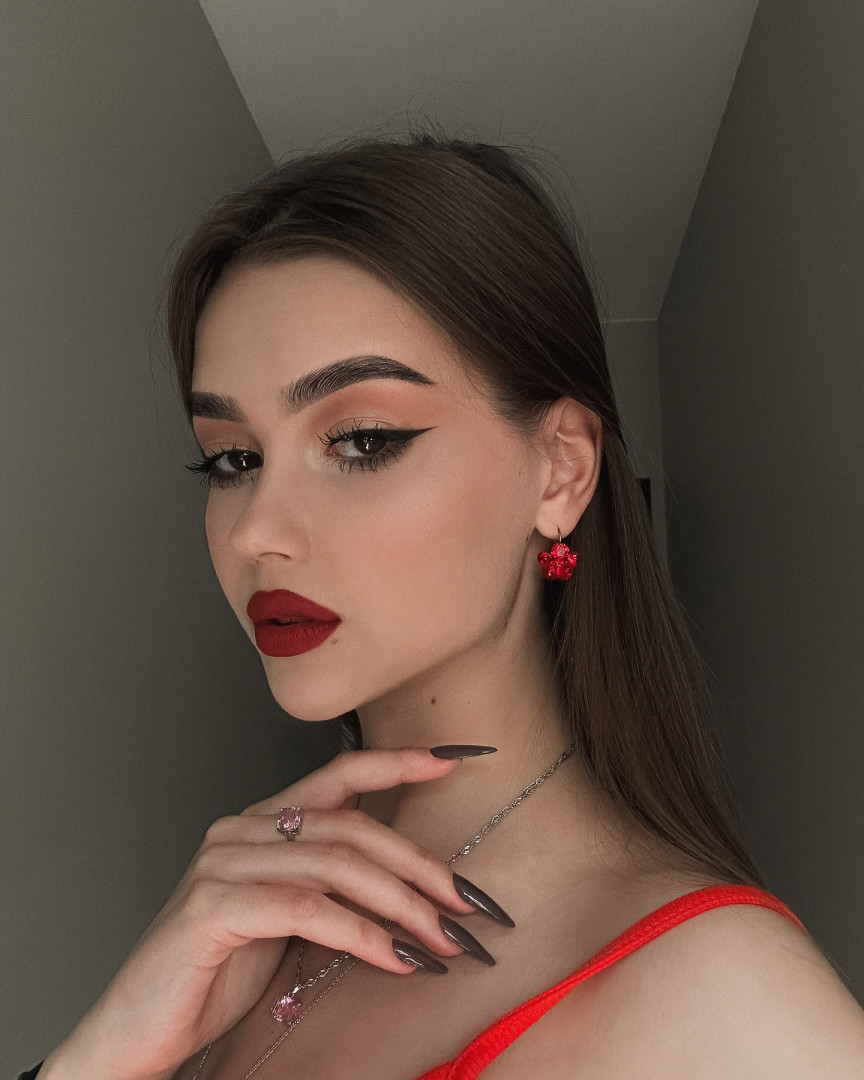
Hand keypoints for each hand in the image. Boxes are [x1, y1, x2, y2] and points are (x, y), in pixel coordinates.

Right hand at [41, 748, 476, 1079]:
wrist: (141, 1032)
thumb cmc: (216, 976)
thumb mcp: (291, 922)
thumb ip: (335, 891)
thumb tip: (418, 892)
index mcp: (262, 822)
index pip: (340, 775)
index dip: (398, 760)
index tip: (455, 756)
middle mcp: (242, 829)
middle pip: (351, 825)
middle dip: (419, 865)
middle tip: (466, 903)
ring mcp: (224, 862)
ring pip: (337, 862)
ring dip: (403, 904)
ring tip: (443, 941)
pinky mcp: (214, 905)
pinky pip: (308, 907)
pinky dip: (362, 933)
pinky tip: (397, 959)